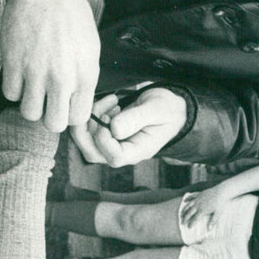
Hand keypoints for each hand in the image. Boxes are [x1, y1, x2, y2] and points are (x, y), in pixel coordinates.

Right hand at [1, 0, 99, 132]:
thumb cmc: (72, 18)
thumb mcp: (90, 51)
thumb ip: (84, 81)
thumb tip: (75, 105)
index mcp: (85, 76)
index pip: (78, 119)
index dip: (69, 114)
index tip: (65, 104)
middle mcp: (62, 78)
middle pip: (53, 124)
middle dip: (50, 115)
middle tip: (47, 100)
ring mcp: (36, 71)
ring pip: (29, 113)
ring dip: (30, 103)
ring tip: (33, 87)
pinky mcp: (13, 61)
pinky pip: (10, 94)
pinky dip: (14, 88)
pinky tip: (20, 74)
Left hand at [70, 88, 187, 165]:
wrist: (171, 108)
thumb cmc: (168, 109)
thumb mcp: (156, 110)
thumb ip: (136, 118)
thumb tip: (113, 128)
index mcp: (138, 151)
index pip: (114, 156)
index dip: (103, 138)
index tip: (108, 116)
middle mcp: (124, 152)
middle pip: (93, 154)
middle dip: (86, 131)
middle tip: (100, 107)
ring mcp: (116, 145)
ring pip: (88, 143)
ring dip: (90, 120)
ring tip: (109, 102)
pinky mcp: (110, 135)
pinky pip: (91, 131)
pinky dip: (93, 115)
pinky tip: (109, 103)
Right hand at [179, 185, 227, 231]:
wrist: (221, 191)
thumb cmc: (220, 203)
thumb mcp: (217, 213)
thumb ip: (213, 221)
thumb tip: (209, 230)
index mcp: (202, 210)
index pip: (195, 219)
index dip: (191, 224)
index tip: (188, 228)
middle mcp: (198, 205)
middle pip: (189, 213)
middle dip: (185, 218)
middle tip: (182, 223)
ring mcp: (197, 199)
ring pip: (188, 205)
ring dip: (184, 210)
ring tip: (181, 214)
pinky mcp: (199, 194)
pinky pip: (191, 196)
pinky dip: (187, 199)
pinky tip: (184, 201)